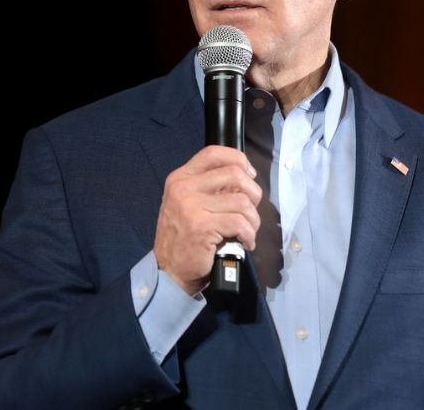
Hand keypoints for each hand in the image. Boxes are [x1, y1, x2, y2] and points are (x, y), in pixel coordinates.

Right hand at [153, 145, 261, 294]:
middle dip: (253, 194)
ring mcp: (191, 206)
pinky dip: (249, 235)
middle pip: (234, 174)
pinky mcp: (202, 226)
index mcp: (180, 178)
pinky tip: (245, 242)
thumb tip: (244, 178)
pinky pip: (240, 222)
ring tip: (246, 232)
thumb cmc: (183, 238)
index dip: (238, 159)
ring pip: (242, 201)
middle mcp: (183, 188)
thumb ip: (209, 188)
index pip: (213, 153)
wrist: (169, 271)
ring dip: (253, 220)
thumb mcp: (187, 204)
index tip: (249, 176)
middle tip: (250, 212)